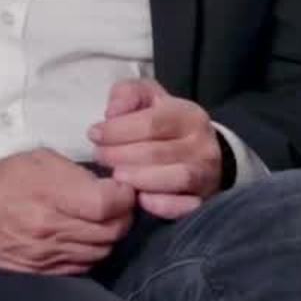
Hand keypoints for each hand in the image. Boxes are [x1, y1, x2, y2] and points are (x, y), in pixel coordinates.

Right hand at [0, 148, 135, 274]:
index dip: (125, 195)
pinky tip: (87, 235)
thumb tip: (108, 184)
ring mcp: (46, 253)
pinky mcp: (41, 269)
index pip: (108, 204)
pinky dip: (93, 251)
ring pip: (102, 250)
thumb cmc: (1, 179)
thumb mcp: (40, 159)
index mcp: (49, 194)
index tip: (123, 186)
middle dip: (124, 214)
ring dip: (111, 234)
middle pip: (112, 230)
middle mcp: (49, 228)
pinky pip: (83, 265)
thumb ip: (77, 173)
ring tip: (104, 218)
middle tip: (119, 202)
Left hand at [88, 77, 223, 219]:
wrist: (199, 154)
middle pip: (158, 152)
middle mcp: (203, 145)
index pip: (152, 123)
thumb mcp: (147, 98)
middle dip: (120, 156)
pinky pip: (185, 206)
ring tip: (116, 176)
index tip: (94, 135)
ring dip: (139, 179)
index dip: (118, 130)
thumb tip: (112, 113)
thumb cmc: (165, 125)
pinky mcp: (203, 200)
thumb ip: (127, 94)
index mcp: (189, 115)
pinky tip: (140, 199)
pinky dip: (162, 205)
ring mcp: (206, 174)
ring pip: (175, 178)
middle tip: (99, 156)